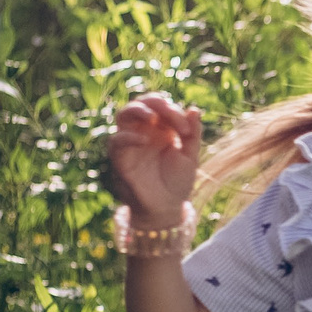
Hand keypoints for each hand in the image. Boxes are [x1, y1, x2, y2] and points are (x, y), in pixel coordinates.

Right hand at [109, 92, 202, 220]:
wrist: (166, 208)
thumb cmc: (177, 182)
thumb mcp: (190, 157)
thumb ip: (192, 134)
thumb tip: (194, 109)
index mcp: (162, 129)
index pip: (163, 106)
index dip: (174, 111)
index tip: (187, 131)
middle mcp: (144, 132)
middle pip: (142, 103)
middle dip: (156, 103)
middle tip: (172, 113)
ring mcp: (131, 143)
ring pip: (124, 114)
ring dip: (138, 110)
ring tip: (152, 116)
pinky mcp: (121, 158)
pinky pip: (117, 141)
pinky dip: (128, 137)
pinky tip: (144, 141)